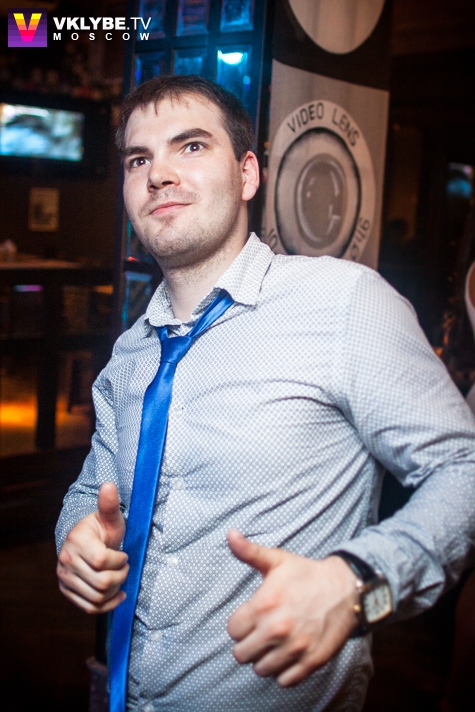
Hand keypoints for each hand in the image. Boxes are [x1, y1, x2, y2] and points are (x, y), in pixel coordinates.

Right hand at [57, 482, 128, 613]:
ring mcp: (65, 578)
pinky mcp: (67, 591)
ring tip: (120, 577)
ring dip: (115, 590)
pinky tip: (118, 595)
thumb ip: (110, 504)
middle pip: (102, 582)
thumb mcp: (109, 517)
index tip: (124, 555)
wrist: (83, 540)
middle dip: (120, 576)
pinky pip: (89, 608)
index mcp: (77, 542)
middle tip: (124, 567)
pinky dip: (107, 606)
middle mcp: (66, 561)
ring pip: (97, 597)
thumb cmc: (101, 528)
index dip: (119, 560)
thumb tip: (109, 484)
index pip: (102, 561)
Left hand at [227, 530, 357, 686]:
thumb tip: (230, 534)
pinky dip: (284, 671)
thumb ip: (249, 551)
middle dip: (248, 643)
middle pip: (242, 654)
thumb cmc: (307, 573)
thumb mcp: (277, 559)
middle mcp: (278, 629)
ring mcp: (296, 648)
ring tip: (274, 643)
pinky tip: (288, 654)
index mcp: (265, 604)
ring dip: (264, 658)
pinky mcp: (312, 661)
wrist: (346, 587)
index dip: (240, 623)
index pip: (233, 631)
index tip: (251, 617)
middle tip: (260, 631)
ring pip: (261, 669)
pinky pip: (285, 681)